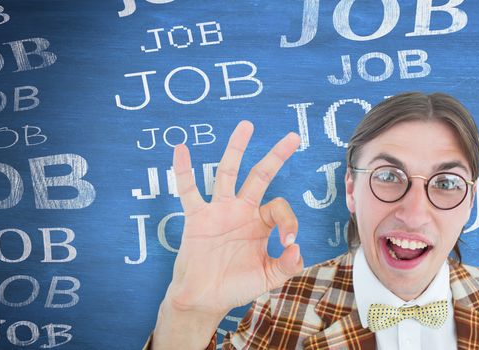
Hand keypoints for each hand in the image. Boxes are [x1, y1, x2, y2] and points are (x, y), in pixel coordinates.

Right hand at [163, 120, 303, 316]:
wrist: (204, 298)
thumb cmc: (235, 286)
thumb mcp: (268, 278)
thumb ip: (286, 265)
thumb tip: (297, 249)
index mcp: (260, 223)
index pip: (279, 208)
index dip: (289, 222)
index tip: (287, 243)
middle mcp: (242, 211)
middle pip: (260, 175)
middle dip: (276, 156)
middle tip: (294, 137)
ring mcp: (219, 211)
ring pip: (228, 173)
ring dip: (236, 149)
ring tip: (246, 126)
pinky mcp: (197, 217)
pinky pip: (188, 190)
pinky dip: (183, 170)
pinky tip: (182, 149)